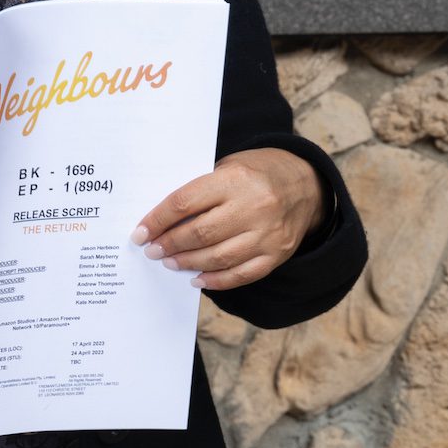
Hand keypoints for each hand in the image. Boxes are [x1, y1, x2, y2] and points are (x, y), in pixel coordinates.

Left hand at [133, 147, 322, 292]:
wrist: (306, 183)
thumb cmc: (256, 173)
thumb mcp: (228, 167)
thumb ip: (201, 190)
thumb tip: (162, 219)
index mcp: (235, 180)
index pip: (184, 203)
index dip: (157, 220)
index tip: (140, 233)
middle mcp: (254, 207)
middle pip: (199, 233)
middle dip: (169, 245)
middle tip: (152, 250)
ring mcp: (268, 234)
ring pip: (218, 257)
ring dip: (188, 263)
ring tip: (169, 262)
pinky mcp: (278, 254)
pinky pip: (242, 274)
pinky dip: (216, 280)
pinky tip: (197, 279)